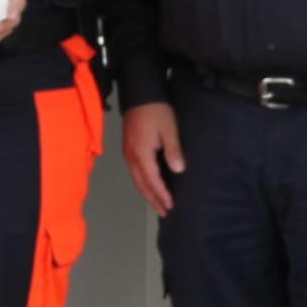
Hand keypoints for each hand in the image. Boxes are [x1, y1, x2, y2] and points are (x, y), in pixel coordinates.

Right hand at [122, 101, 185, 215]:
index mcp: (141, 153)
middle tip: (165, 212)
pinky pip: (135, 172)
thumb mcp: (169, 128)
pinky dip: (143, 183)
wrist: (140, 93)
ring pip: (137, 180)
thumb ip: (173, 150)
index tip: (170, 206)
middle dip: (153, 199)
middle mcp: (131, 156)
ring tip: (158, 204)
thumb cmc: (155, 109)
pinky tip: (150, 186)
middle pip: (142, 184)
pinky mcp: (129, 149)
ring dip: (147, 193)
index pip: (152, 180)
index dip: (161, 194)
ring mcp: (128, 153)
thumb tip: (178, 170)